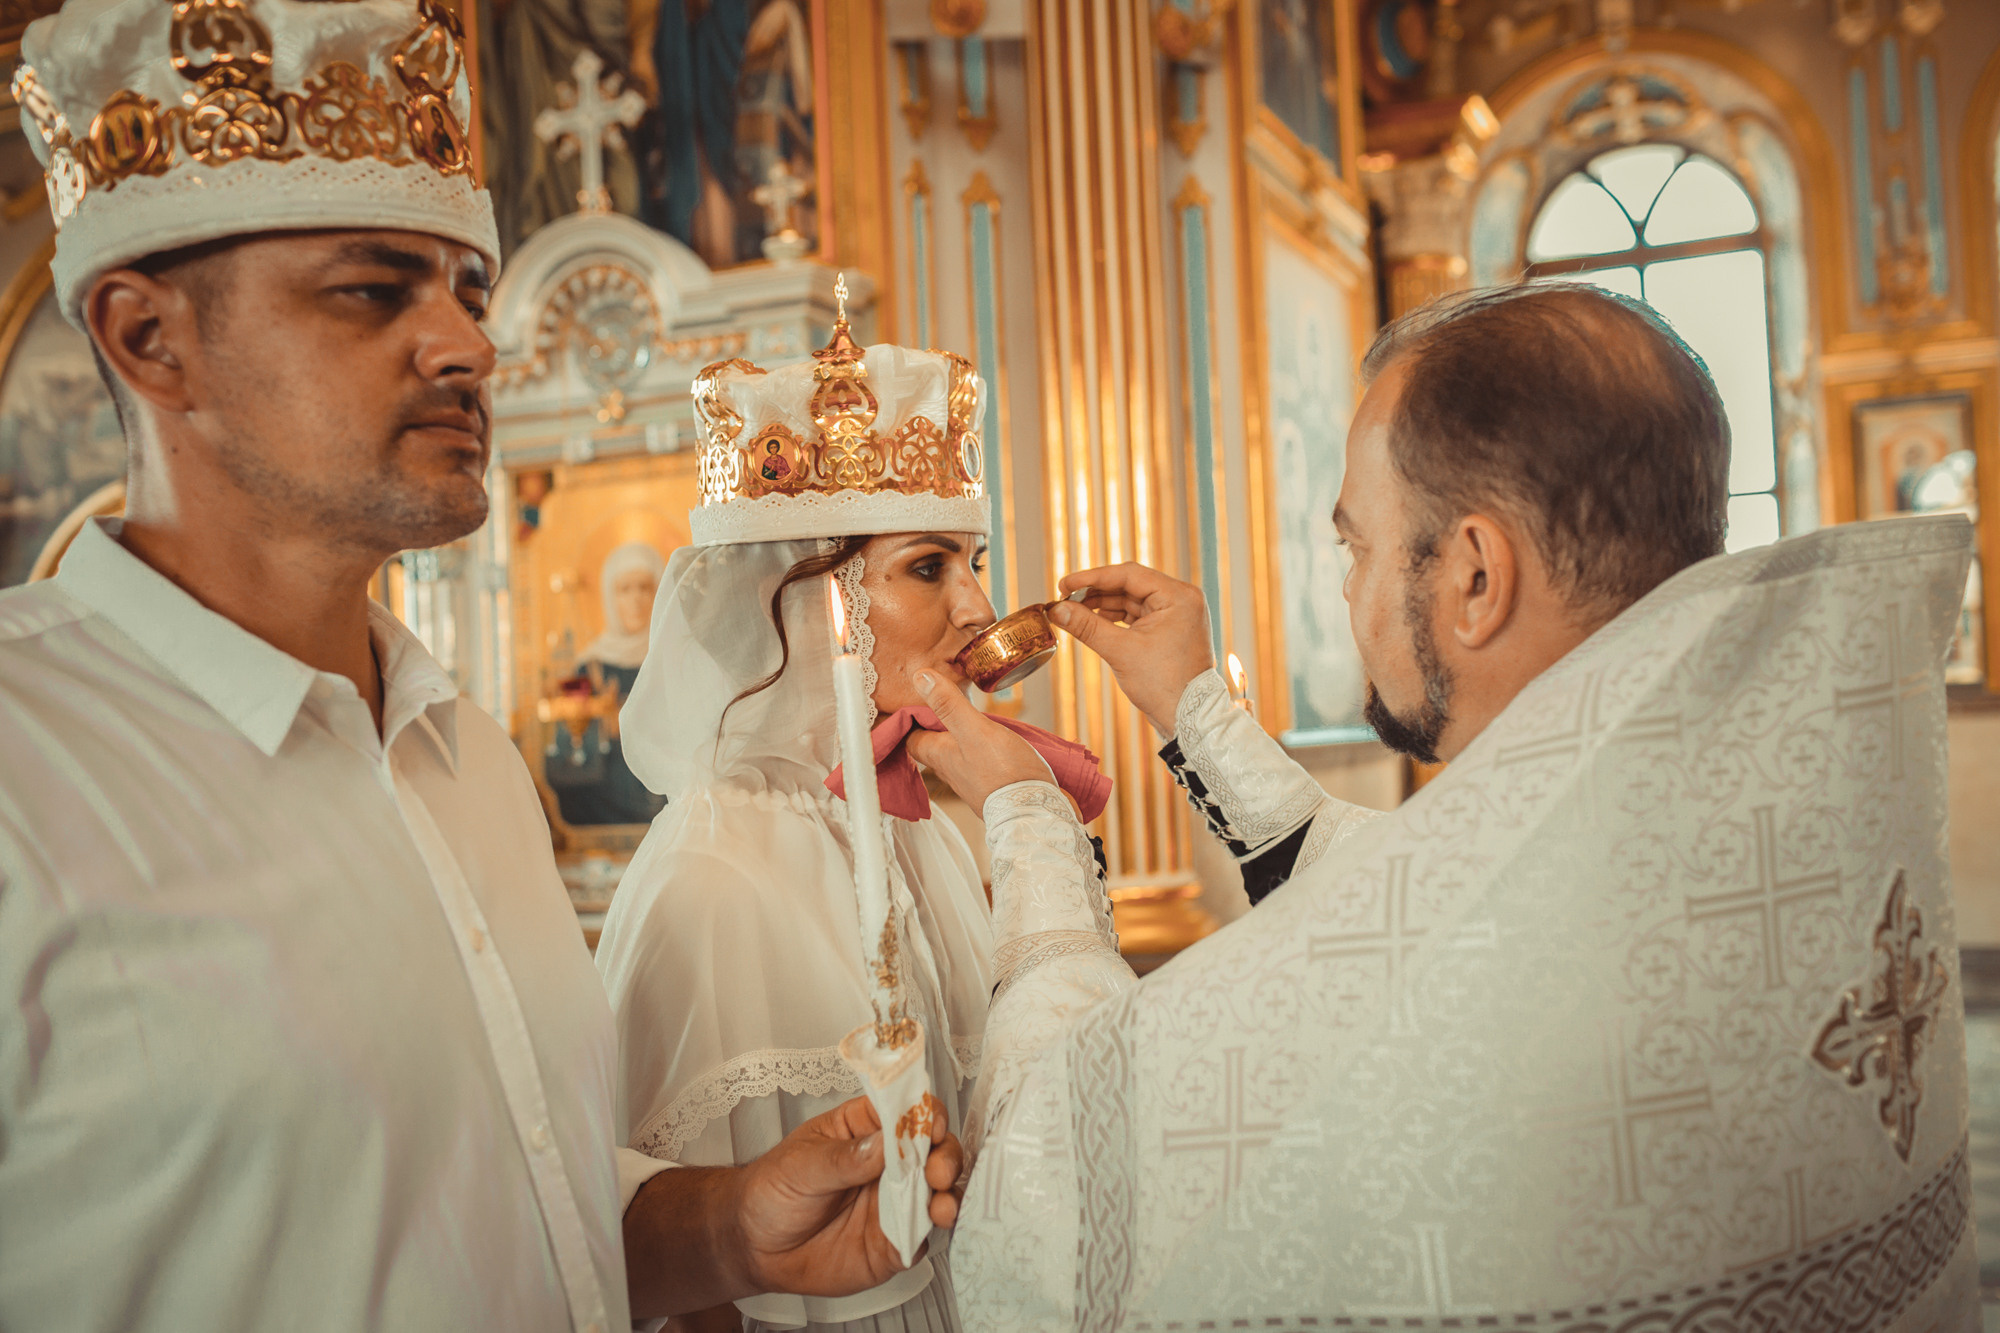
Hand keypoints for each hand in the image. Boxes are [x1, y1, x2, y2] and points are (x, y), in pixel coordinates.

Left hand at [623, 1096, 963, 1317]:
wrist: (754, 1247)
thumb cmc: (773, 1190)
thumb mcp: (801, 1165)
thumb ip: (844, 1158)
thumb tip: (885, 1142)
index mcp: (868, 1129)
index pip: (908, 1111)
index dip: (927, 1114)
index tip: (934, 1124)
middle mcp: (889, 1164)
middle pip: (934, 1150)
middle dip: (945, 1156)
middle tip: (937, 1171)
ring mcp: (894, 1203)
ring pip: (938, 1193)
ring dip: (949, 1195)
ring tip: (942, 1206)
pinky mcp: (894, 1242)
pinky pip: (923, 1236)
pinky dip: (933, 1233)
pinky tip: (929, 1229)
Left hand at [906, 671, 1053, 812]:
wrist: (1036, 811)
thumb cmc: (1005, 773)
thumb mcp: (975, 730)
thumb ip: (948, 705)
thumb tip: (920, 677)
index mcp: (940, 756)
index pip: (912, 736)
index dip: (911, 717)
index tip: (918, 698)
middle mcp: (951, 771)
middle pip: (933, 746)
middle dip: (934, 725)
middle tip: (942, 702)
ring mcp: (971, 781)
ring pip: (956, 755)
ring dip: (958, 738)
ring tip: (967, 717)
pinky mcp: (992, 787)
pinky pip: (978, 764)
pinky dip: (979, 751)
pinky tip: (992, 743)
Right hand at [1052, 563, 1214, 735]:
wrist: (1188, 717)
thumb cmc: (1165, 685)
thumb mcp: (1120, 651)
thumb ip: (1087, 626)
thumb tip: (1056, 610)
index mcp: (1178, 596)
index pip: (1129, 574)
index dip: (1093, 578)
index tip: (1065, 584)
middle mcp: (1181, 599)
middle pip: (1129, 585)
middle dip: (1095, 592)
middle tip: (1064, 598)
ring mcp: (1176, 614)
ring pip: (1131, 600)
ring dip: (1102, 605)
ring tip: (1072, 611)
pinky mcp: (1169, 628)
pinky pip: (1137, 615)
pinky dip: (1114, 618)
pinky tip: (1091, 621)